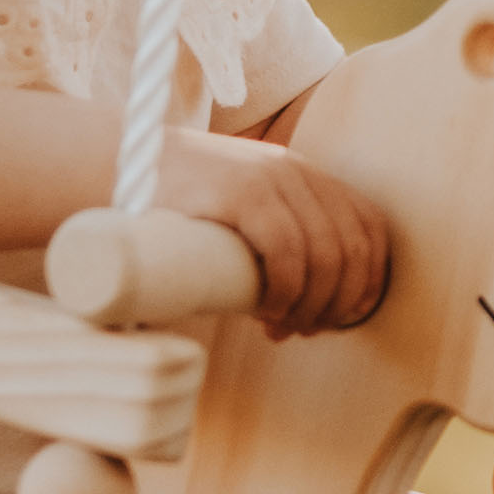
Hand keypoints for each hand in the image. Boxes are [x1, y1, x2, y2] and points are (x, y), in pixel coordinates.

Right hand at [165, 125, 388, 337]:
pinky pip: (286, 250)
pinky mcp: (242, 193)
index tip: (349, 315)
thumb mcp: (241, 210)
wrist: (123, 163)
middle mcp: (296, 172)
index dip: (371, 277)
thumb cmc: (182, 204)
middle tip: (306, 331)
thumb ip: (274, 236)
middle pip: (350, 248)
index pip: (368, 225)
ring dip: (312, 306)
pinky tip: (269, 310)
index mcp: (305, 175)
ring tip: (284, 328)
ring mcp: (271, 178)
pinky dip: (287, 291)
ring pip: (325, 255)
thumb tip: (306, 303)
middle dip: (338, 302)